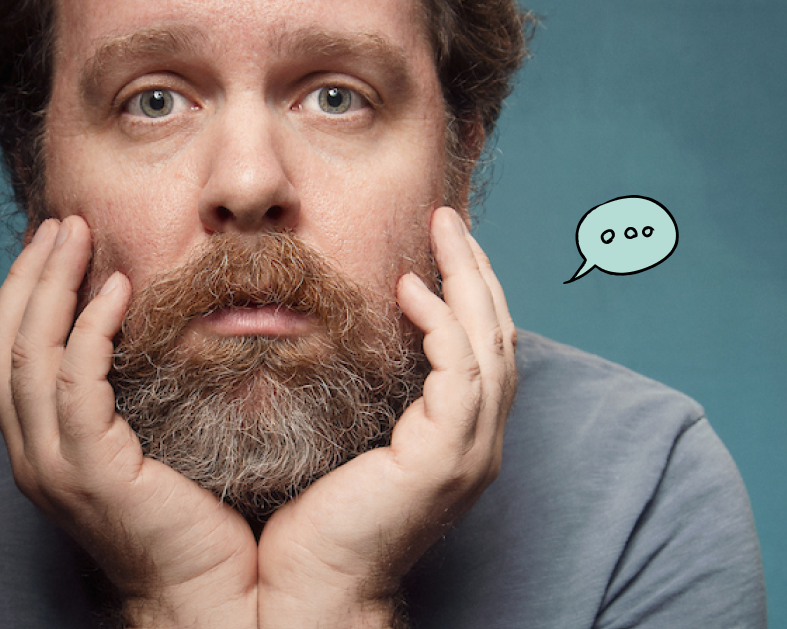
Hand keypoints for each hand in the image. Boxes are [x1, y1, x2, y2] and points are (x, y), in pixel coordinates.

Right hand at [0, 216, 258, 626]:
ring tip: (78, 235)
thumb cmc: (193, 530)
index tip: (53, 245)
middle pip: (4, 343)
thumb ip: (125, 400)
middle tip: (61, 223)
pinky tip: (119, 289)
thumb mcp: (144, 451)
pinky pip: (77, 382)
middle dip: (27, 276)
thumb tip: (138, 336)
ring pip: (29, 353)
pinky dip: (91, 327)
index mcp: (38, 450)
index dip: (22, 294)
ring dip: (51, 284)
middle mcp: (31, 457)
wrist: (209, 602)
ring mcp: (53, 466)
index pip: (6, 356)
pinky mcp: (90, 471)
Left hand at [256, 207, 517, 626]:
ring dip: (468, 280)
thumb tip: (324, 336)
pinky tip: (412, 288)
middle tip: (448, 218)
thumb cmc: (311, 524)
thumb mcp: (339, 440)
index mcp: (453, 441)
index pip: (477, 350)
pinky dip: (443, 323)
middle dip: (477, 272)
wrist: (313, 589)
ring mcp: (467, 453)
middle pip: (496, 336)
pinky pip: (458, 372)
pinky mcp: (445, 458)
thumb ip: (354, 395)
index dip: (465, 292)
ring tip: (441, 231)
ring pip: (488, 344)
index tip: (437, 243)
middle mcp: (474, 445)